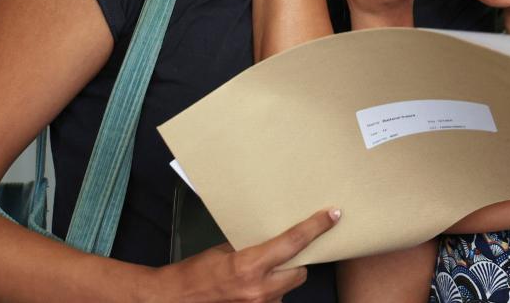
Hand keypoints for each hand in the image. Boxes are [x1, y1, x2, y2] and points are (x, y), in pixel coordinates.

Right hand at [152, 208, 340, 302]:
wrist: (176, 300)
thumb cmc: (196, 272)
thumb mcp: (225, 250)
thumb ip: (253, 245)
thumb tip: (274, 235)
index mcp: (249, 265)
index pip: (293, 243)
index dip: (315, 227)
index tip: (332, 215)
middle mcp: (260, 289)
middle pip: (300, 271)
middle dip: (297, 261)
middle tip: (286, 251)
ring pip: (288, 288)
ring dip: (282, 279)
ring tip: (259, 273)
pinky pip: (276, 300)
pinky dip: (270, 292)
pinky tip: (252, 287)